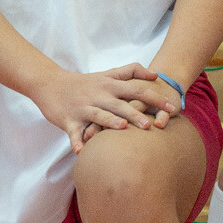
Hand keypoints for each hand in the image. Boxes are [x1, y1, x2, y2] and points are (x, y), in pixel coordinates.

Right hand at [31, 62, 180, 152]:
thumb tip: (155, 73)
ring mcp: (83, 108)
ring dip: (110, 123)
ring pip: (98, 115)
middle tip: (151, 125)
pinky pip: (74, 132)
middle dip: (136, 114)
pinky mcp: (69, 120)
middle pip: (120, 104)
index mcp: (110, 86)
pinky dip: (77, 141)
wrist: (50, 84)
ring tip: (122, 129)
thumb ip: (132, 71)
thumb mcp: (107, 73)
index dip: (154, 98)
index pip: (136, 90)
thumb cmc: (85, 82)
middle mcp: (99, 96)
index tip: (171, 108)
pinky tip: (83, 152)